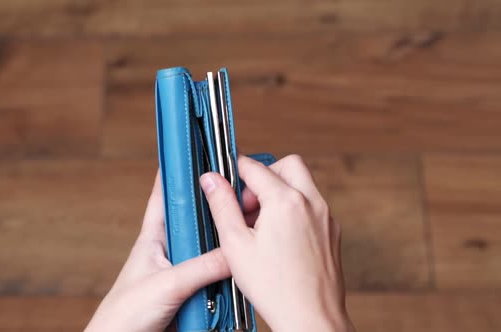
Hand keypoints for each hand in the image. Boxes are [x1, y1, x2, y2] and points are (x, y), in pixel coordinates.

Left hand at [85, 172, 230, 331]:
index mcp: (153, 237)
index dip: (180, 172)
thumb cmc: (124, 315)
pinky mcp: (190, 292)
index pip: (165, 195)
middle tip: (239, 192)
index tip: (199, 152)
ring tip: (245, 228)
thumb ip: (201, 267)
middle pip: (196, 219)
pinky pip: (213, 275)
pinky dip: (226, 271)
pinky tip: (240, 265)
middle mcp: (169, 250)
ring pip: (208, 248)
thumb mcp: (166, 284)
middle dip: (215, 207)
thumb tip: (236, 252)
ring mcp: (181, 270)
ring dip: (223, 242)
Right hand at [199, 155, 354, 331]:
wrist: (311, 317)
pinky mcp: (332, 231)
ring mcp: (325, 217)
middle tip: (248, 203)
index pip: (255, 167)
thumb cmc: (275, 287)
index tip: (225, 182)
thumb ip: (222, 205)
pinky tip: (278, 237)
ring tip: (261, 224)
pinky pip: (312, 205)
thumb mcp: (235, 244)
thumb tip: (211, 179)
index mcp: (286, 201)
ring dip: (280, 191)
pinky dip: (294, 208)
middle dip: (265, 175)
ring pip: (302, 183)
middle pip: (288, 165)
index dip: (235, 171)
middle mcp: (312, 202)